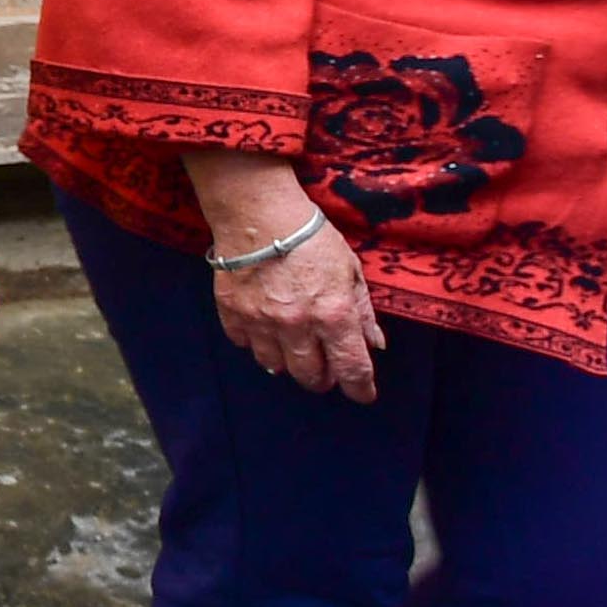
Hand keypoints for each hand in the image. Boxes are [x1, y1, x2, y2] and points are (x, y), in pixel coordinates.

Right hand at [188, 157, 380, 400]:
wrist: (257, 212)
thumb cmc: (311, 236)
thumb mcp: (349, 269)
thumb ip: (362, 311)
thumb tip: (374, 344)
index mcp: (334, 314)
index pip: (352, 368)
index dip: (361, 388)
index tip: (363, 393)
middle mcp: (298, 325)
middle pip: (311, 377)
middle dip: (323, 378)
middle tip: (326, 365)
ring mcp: (261, 322)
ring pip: (276, 367)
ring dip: (289, 362)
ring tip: (293, 346)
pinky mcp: (233, 314)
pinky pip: (245, 345)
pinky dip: (256, 342)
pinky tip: (264, 327)